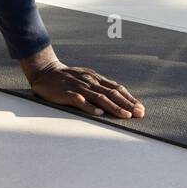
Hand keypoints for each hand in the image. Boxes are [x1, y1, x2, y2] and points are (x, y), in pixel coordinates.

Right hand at [26, 60, 145, 118]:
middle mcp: (90, 81)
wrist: (45, 71)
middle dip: (127, 104)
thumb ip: (99, 87)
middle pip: (112, 93)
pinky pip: (79, 101)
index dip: (129, 99)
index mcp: (96, 78)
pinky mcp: (67, 93)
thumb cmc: (68, 78)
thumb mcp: (86, 78)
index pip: (117, 89)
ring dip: (114, 107)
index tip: (141, 108)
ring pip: (100, 97)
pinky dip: (89, 107)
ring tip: (125, 115)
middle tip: (139, 114)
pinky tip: (98, 113)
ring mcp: (79, 87)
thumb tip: (116, 98)